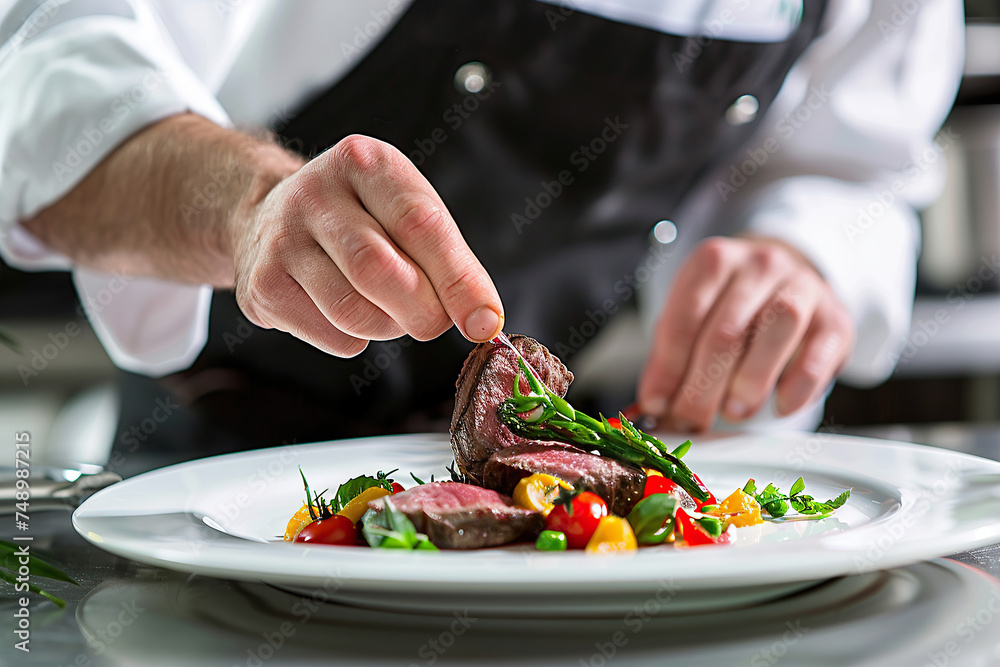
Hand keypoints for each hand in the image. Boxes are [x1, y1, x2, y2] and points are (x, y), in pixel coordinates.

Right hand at [231, 135, 503, 355]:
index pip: (420, 224)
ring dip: (390, 327)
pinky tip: (349, 311)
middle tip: (434, 321)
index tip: (485, 322)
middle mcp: (316, 193)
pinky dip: (358, 339)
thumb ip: (450, 260)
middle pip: (380, 272)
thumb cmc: (360, 219)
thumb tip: (484, 321)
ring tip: (388, 309)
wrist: (266, 217)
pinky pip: (333, 337)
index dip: (459, 280)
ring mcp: (282, 239)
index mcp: (365, 162)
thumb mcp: (405, 212)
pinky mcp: (263, 286)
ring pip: (354, 312)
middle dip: (423, 312)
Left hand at [636, 236, 853, 431]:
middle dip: (703, 387)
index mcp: (713, 261)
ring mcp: (802, 286)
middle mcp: (759, 265)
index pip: (684, 317)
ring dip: (750, 381)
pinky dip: (798, 386)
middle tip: (691, 421)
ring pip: (776, 330)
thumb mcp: (692, 317)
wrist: (788, 281)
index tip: (656, 403)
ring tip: (733, 412)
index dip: (668, 367)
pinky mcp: (835, 317)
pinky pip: (818, 353)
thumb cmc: (730, 307)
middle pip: (727, 331)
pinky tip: (780, 406)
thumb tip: (655, 402)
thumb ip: (670, 356)